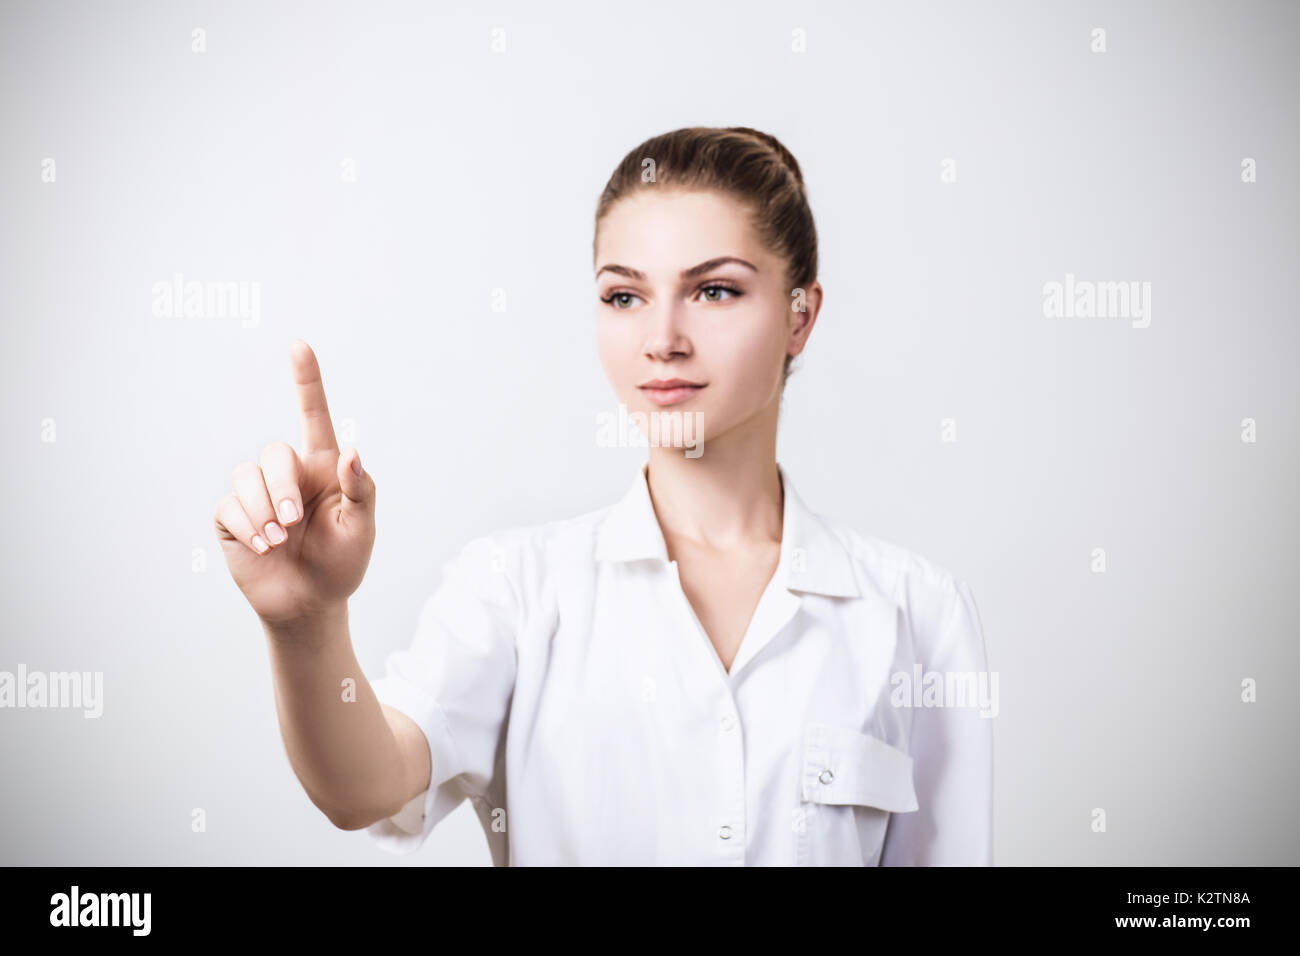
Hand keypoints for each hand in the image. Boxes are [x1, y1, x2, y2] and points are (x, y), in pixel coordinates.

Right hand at [213, 340, 375, 627]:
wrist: (309, 604)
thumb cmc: (342, 563)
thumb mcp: (361, 528)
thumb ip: (361, 489)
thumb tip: (352, 451)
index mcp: (323, 468)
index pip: (314, 416)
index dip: (306, 381)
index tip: (299, 346)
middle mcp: (288, 475)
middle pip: (274, 454)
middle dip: (282, 487)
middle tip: (293, 522)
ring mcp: (257, 495)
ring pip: (246, 476)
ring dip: (262, 509)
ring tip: (278, 540)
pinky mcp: (232, 517)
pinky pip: (229, 507)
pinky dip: (246, 527)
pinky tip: (263, 548)